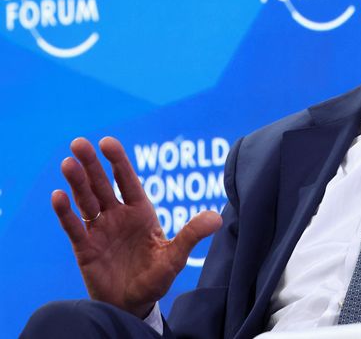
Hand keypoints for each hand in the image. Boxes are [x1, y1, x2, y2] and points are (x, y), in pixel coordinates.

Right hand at [52, 136, 222, 317]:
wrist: (133, 304)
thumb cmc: (156, 278)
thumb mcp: (175, 257)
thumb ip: (191, 235)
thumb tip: (217, 218)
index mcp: (140, 211)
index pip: (127, 181)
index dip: (118, 161)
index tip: (107, 142)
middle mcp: (117, 216)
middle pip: (102, 185)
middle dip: (91, 164)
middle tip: (79, 142)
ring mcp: (99, 230)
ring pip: (86, 201)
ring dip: (77, 182)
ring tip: (68, 163)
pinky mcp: (85, 248)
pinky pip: (73, 227)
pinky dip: (65, 212)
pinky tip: (58, 196)